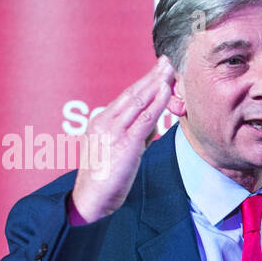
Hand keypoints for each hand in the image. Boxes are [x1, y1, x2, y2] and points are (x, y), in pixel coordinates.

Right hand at [69, 57, 175, 223]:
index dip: (144, 82)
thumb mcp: (121, 150)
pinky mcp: (125, 144)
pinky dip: (157, 102)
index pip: (127, 97)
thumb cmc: (106, 178)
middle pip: (133, 93)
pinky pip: (144, 118)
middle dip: (151, 76)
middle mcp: (106, 121)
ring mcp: (114, 131)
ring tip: (169, 70)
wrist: (91, 199)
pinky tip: (166, 91)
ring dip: (156, 84)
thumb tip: (153, 124)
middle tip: (166, 61)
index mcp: (102, 121)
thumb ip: (136, 135)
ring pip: (138, 101)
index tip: (158, 69)